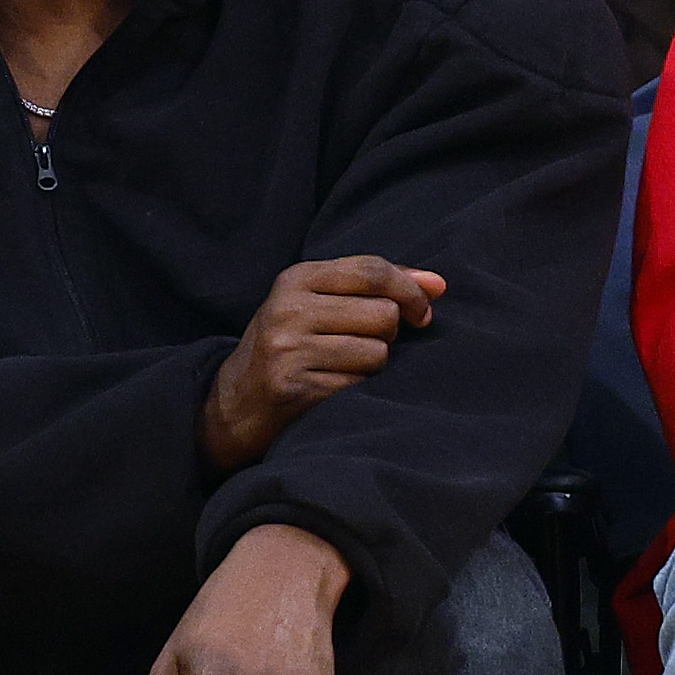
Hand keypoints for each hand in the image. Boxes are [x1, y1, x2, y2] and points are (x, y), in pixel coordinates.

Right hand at [202, 255, 444, 471]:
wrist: (234, 403)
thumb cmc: (289, 346)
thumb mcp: (318, 303)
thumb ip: (376, 287)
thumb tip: (439, 285)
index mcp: (295, 279)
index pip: (372, 271)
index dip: (410, 290)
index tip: (424, 312)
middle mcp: (289, 310)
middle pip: (382, 314)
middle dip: (388, 333)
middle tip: (364, 344)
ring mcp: (289, 350)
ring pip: (377, 353)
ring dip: (372, 365)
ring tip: (343, 367)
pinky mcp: (295, 388)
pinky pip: (360, 386)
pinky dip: (357, 390)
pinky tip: (332, 388)